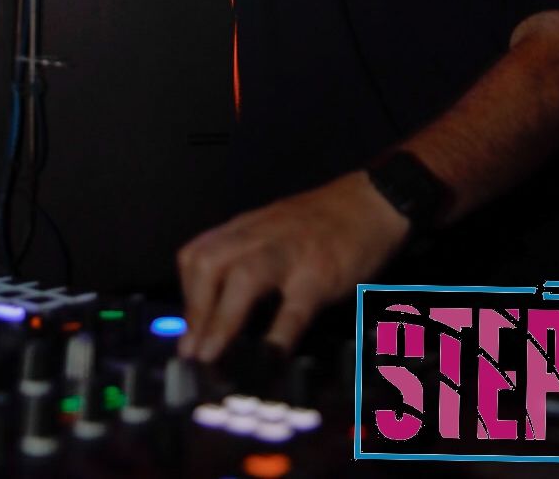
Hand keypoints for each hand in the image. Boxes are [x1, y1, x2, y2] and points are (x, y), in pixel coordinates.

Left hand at [176, 171, 409, 361]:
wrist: (372, 200)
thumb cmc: (322, 220)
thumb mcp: (274, 227)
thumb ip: (246, 255)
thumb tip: (217, 306)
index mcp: (247, 229)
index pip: (196, 253)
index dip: (186, 295)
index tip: (186, 332)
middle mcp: (261, 236)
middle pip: (208, 262)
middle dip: (195, 310)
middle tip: (192, 352)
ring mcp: (291, 253)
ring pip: (243, 277)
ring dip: (222, 320)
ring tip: (212, 356)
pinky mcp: (320, 273)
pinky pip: (294, 306)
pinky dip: (278, 335)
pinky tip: (269, 360)